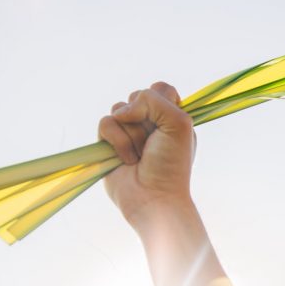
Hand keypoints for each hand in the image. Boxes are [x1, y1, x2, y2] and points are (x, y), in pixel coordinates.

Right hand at [98, 81, 195, 227]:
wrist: (153, 196)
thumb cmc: (171, 163)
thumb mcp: (179, 123)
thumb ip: (155, 100)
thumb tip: (124, 110)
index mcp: (170, 117)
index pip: (160, 89)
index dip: (161, 101)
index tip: (169, 121)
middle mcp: (149, 122)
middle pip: (137, 95)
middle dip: (146, 119)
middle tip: (154, 142)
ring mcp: (127, 132)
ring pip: (119, 109)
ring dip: (132, 133)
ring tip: (140, 154)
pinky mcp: (108, 144)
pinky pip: (105, 123)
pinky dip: (118, 142)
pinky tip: (127, 160)